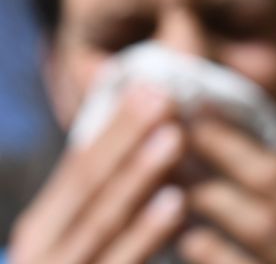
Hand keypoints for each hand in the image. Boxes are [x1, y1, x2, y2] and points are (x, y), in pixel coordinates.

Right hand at [10, 86, 185, 263]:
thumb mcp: (77, 233)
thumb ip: (100, 187)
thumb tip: (132, 114)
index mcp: (43, 226)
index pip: (79, 166)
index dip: (115, 126)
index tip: (152, 87)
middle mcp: (43, 250)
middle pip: (90, 186)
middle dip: (128, 139)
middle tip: (166, 98)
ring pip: (103, 221)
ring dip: (139, 176)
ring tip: (174, 137)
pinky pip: (120, 263)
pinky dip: (145, 232)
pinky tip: (174, 202)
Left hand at [178, 118, 275, 263]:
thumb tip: (228, 159)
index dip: (237, 136)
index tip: (198, 108)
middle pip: (272, 184)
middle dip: (219, 152)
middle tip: (173, 127)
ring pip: (263, 224)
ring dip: (211, 196)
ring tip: (168, 174)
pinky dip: (221, 257)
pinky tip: (190, 241)